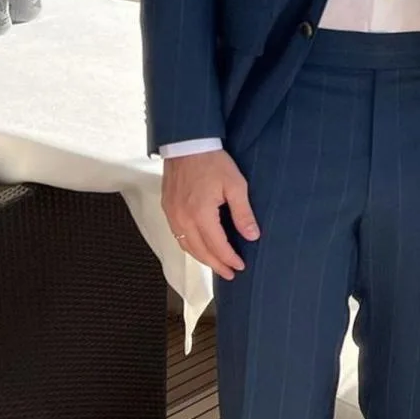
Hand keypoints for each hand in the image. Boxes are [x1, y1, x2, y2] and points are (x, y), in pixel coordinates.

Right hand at [162, 149, 259, 280]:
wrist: (187, 144)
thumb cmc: (213, 162)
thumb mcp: (235, 185)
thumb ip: (243, 213)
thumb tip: (252, 236)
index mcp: (200, 214)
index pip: (217, 246)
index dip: (229, 258)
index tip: (240, 267)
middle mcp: (182, 219)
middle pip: (200, 251)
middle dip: (216, 265)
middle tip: (230, 274)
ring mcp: (172, 215)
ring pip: (186, 246)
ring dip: (202, 258)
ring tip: (217, 265)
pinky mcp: (167, 209)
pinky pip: (178, 236)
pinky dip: (190, 247)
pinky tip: (199, 248)